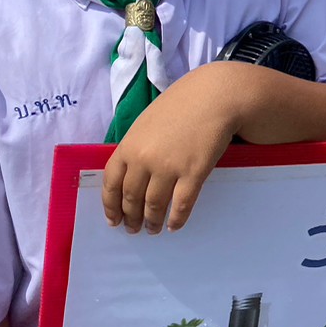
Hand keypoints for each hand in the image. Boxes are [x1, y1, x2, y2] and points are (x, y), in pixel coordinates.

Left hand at [101, 65, 249, 233]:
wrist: (215, 96)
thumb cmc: (182, 105)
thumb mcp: (147, 122)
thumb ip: (136, 146)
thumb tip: (131, 172)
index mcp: (129, 145)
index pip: (111, 183)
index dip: (110, 205)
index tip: (113, 220)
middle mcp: (144, 160)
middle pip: (131, 198)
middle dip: (131, 218)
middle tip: (134, 229)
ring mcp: (169, 168)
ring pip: (154, 205)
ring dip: (152, 221)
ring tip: (153, 230)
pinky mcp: (193, 173)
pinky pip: (182, 204)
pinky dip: (177, 219)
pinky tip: (174, 225)